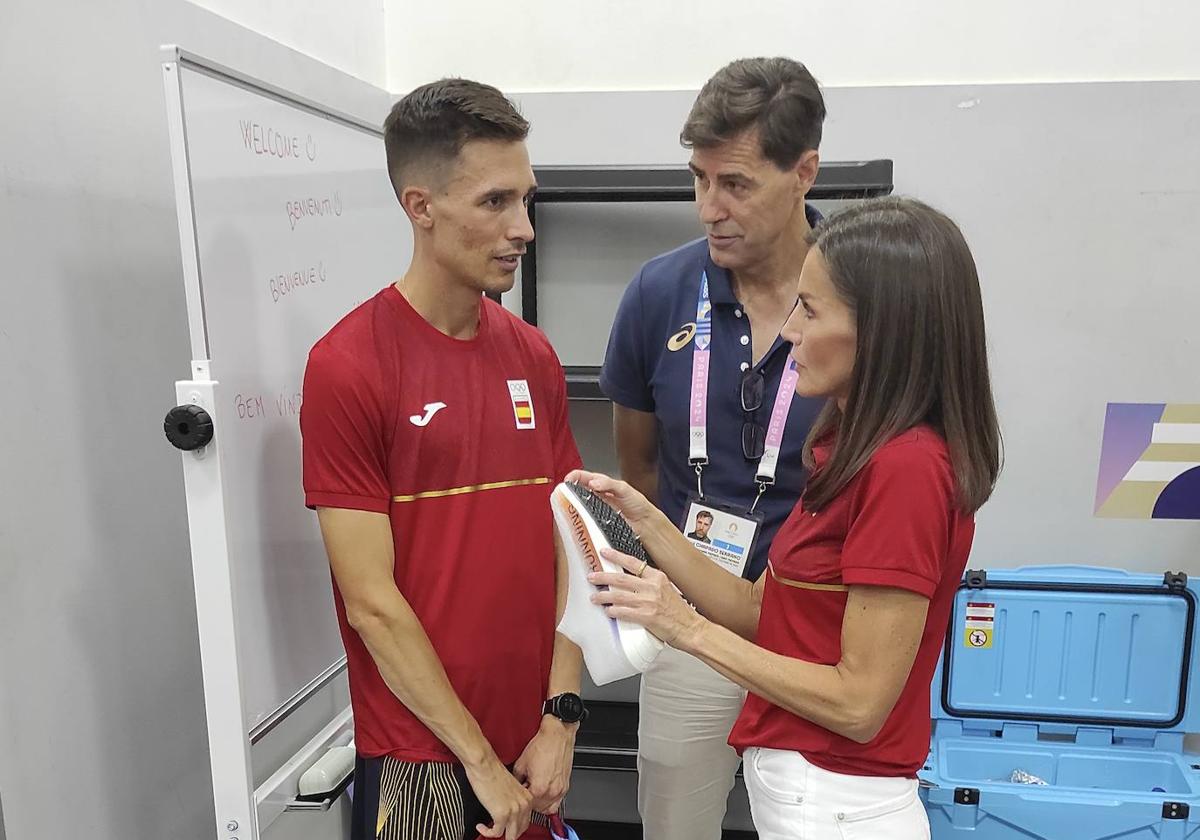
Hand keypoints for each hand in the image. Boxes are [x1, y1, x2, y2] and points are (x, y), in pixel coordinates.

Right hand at [463, 757, 532, 839]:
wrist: (484, 764)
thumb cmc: (493, 772)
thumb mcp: (511, 789)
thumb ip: (514, 802)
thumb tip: (509, 815)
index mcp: (528, 798)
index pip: (526, 822)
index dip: (515, 827)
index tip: (506, 829)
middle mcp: (524, 805)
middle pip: (520, 831)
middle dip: (508, 834)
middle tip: (497, 831)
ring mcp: (514, 811)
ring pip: (511, 836)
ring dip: (498, 835)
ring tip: (488, 830)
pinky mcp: (501, 814)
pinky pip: (496, 833)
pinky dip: (487, 832)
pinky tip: (481, 826)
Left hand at [513, 715, 576, 813]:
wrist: (557, 734)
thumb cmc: (542, 745)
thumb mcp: (520, 763)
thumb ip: (516, 780)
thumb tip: (514, 787)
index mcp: (539, 788)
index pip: (527, 806)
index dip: (520, 800)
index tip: (518, 796)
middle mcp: (552, 791)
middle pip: (538, 809)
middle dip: (530, 803)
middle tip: (525, 793)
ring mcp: (561, 789)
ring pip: (549, 809)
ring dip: (541, 804)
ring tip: (535, 794)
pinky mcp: (566, 785)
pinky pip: (558, 801)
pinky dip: (551, 800)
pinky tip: (544, 791)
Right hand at [564, 469, 657, 531]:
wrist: (645, 523)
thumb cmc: (637, 504)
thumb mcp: (624, 489)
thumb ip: (609, 483)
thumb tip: (593, 482)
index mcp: (602, 484)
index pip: (584, 477)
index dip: (574, 476)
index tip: (567, 480)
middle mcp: (597, 496)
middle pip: (578, 490)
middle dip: (568, 490)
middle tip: (562, 493)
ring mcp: (596, 509)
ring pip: (579, 504)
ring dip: (572, 504)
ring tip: (566, 504)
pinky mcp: (597, 521)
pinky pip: (585, 518)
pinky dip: (579, 517)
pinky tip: (576, 518)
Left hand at [589, 548, 705, 647]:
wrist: (692, 628)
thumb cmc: (681, 612)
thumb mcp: (667, 589)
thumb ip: (651, 584)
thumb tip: (632, 582)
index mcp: (658, 577)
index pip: (633, 562)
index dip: (616, 556)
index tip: (604, 552)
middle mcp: (652, 587)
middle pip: (621, 578)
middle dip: (603, 576)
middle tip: (591, 576)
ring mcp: (649, 602)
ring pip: (618, 595)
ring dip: (603, 596)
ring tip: (594, 597)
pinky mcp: (646, 617)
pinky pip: (624, 612)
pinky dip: (613, 611)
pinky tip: (608, 612)